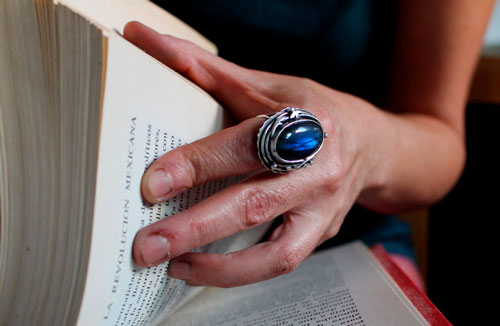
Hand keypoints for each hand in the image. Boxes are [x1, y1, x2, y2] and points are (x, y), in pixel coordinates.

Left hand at [124, 22, 379, 286]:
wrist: (368, 144)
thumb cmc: (312, 110)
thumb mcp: (265, 84)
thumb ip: (204, 69)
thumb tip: (143, 40)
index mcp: (306, 123)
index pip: (247, 145)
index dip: (199, 164)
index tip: (153, 184)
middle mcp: (319, 170)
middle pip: (256, 203)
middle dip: (197, 229)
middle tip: (147, 246)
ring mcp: (324, 209)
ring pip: (276, 251)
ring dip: (220, 268)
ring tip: (172, 267)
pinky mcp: (321, 234)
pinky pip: (281, 263)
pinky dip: (240, 273)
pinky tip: (201, 269)